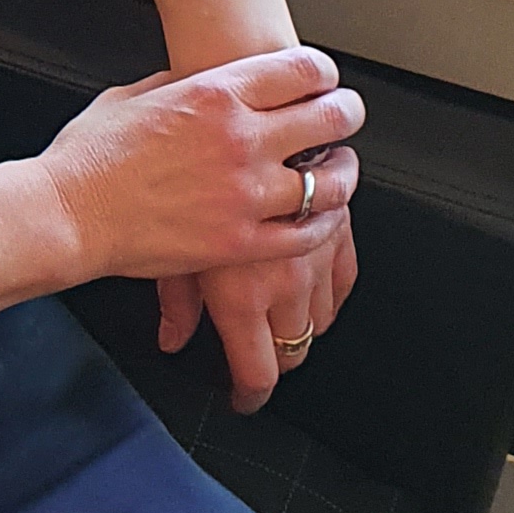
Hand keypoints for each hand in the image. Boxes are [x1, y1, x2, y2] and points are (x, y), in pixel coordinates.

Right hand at [40, 50, 363, 302]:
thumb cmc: (87, 158)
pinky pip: (307, 234)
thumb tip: (199, 80)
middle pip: (331, 118)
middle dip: (347, 115)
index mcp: (216, 93)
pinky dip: (322, 224)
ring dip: (342, 174)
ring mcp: (245, 194)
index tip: (324, 81)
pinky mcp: (239, 242)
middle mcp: (241, 140)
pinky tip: (320, 218)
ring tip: (338, 172)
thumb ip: (180, 85)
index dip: (324, 73)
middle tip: (347, 118)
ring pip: (330, 181)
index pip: (304, 70)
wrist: (66, 214)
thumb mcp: (133, 95)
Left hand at [157, 180, 359, 417]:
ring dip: (304, 323)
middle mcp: (286, 282)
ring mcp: (316, 253)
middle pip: (297, 349)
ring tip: (282, 320)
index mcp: (242, 296)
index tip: (244, 397)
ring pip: (325, 315)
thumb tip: (172, 338)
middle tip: (260, 354)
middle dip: (277, 358)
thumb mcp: (166, 245)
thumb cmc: (179, 174)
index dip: (251, 395)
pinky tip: (316, 284)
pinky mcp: (337, 222)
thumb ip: (177, 301)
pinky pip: (347, 274)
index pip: (260, 373)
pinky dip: (332, 287)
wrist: (225, 115)